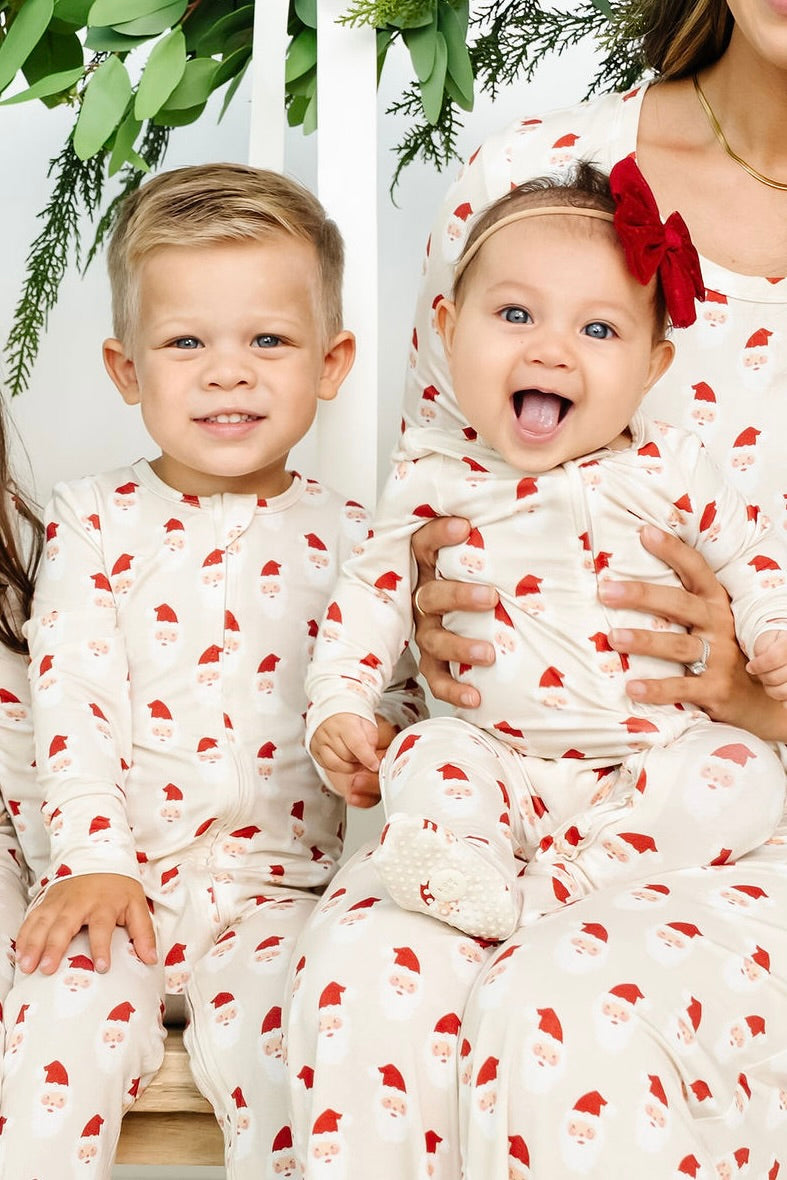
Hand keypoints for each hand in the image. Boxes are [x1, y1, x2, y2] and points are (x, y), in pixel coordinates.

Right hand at [15, 873, 156, 975]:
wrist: (99, 855)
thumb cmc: (119, 886)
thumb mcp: (137, 904)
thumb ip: (144, 932)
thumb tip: (151, 959)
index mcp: (103, 904)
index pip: (102, 927)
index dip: (102, 947)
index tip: (102, 967)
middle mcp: (79, 903)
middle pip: (64, 925)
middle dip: (55, 947)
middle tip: (48, 969)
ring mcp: (60, 901)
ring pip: (43, 923)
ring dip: (33, 944)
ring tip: (27, 965)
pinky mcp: (47, 901)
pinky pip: (32, 918)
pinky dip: (24, 935)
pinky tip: (19, 952)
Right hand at [311, 714, 381, 806]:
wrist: (331, 707)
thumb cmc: (350, 715)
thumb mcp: (367, 722)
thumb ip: (371, 739)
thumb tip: (372, 757)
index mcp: (344, 722)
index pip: (357, 744)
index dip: (367, 758)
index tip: (375, 765)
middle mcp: (329, 731)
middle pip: (347, 756)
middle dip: (360, 762)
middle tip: (367, 759)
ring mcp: (319, 741)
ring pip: (336, 764)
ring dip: (349, 767)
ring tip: (357, 761)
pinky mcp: (314, 749)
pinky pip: (327, 766)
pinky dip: (339, 767)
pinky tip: (345, 761)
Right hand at [411, 516, 497, 707]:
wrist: (478, 620)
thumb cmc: (488, 579)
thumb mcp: (491, 553)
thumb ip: (504, 532)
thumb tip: (545, 489)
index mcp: (431, 567)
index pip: (423, 544)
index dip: (439, 534)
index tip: (465, 526)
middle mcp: (424, 598)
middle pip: (430, 595)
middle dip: (459, 596)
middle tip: (491, 598)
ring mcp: (427, 631)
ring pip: (433, 639)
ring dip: (460, 645)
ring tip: (489, 653)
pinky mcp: (433, 662)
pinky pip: (437, 678)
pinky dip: (453, 689)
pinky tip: (475, 697)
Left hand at [602, 525, 786, 739]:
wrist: (759, 697)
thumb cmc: (722, 652)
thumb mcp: (709, 623)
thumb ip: (680, 604)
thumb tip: (626, 581)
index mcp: (715, 603)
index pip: (696, 569)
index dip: (672, 550)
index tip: (644, 533)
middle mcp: (719, 625)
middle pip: (679, 603)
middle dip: (641, 594)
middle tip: (606, 590)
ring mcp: (720, 657)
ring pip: (677, 645)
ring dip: (644, 640)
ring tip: (613, 637)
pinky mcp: (716, 689)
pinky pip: (683, 687)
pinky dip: (657, 689)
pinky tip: (632, 688)